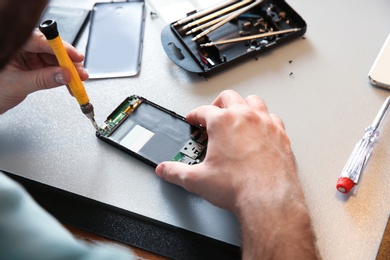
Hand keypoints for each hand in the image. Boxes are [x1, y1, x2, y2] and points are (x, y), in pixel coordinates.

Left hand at [0, 29, 87, 113]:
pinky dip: (62, 77)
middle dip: (69, 63)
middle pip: (52, 50)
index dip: (61, 49)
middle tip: (80, 73)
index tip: (75, 57)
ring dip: (69, 72)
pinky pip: (52, 69)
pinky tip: (70, 83)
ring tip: (77, 81)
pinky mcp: (34, 67)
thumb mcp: (19, 85)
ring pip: (55, 60)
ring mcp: (28, 57)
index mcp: (12, 45)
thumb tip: (64, 75)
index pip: (41, 41)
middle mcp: (22, 48)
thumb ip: (43, 79)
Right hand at [156, 90, 318, 258]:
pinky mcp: (281, 135)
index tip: (193, 119)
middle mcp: (245, 117)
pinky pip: (273, 118)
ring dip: (243, 105)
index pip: (203, 111)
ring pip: (254, 101)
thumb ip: (176, 172)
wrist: (269, 199)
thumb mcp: (197, 180)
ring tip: (237, 114)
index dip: (194, 115)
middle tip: (213, 113)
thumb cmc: (239, 186)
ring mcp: (266, 124)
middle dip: (218, 103)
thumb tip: (165, 170)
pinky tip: (261, 129)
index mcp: (223, 122)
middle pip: (229, 97)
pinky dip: (264, 120)